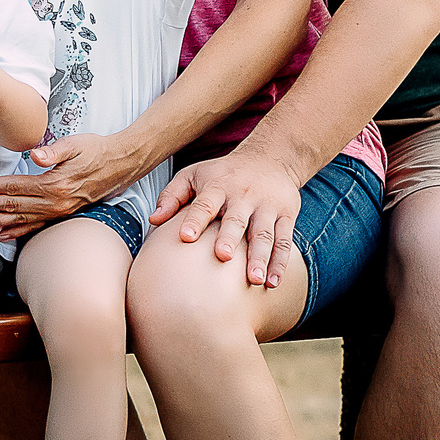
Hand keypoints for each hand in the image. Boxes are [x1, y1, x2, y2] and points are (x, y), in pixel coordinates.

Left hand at [0, 131, 144, 241]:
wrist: (121, 164)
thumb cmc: (97, 149)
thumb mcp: (76, 144)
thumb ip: (54, 151)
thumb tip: (35, 154)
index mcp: (54, 184)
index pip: (14, 187)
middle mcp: (55, 202)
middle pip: (13, 205)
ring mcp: (59, 211)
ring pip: (22, 218)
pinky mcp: (63, 213)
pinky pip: (36, 225)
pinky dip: (18, 231)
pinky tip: (3, 235)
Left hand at [148, 149, 305, 286]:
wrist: (271, 157)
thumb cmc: (223, 173)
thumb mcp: (194, 175)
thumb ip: (172, 196)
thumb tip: (152, 220)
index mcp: (217, 186)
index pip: (204, 204)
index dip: (194, 220)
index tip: (185, 237)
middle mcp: (243, 195)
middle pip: (236, 219)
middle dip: (230, 237)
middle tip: (222, 256)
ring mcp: (266, 206)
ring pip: (263, 233)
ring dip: (260, 257)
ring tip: (254, 279)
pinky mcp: (286, 215)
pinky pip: (284, 241)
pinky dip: (280, 262)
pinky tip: (273, 283)